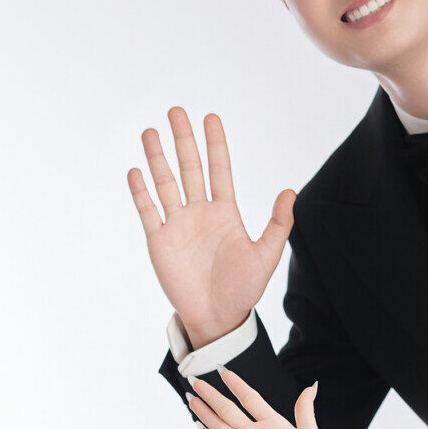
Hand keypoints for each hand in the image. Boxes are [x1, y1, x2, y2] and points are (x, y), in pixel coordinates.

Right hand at [129, 108, 294, 346]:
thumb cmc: (244, 289)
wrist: (219, 317)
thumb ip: (278, 223)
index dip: (215, 144)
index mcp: (226, 212)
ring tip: (151, 132)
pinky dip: (141, 192)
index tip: (210, 117)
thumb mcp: (267, 254)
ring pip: (165, 183)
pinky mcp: (160, 241)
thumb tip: (291, 191)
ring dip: (158, 158)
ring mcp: (178, 225)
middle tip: (176, 110)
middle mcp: (200, 212)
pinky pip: (148, 211)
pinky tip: (136, 171)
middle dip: (183, 139)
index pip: (219, 169)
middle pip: (189, 168)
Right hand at [187, 368, 333, 428]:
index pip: (250, 399)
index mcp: (275, 425)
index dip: (237, 385)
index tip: (223, 371)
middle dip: (212, 396)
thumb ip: (304, 412)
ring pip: (220, 427)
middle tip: (196, 381)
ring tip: (192, 400)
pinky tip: (199, 428)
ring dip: (205, 414)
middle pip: (229, 410)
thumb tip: (311, 386)